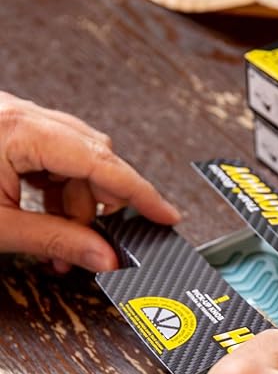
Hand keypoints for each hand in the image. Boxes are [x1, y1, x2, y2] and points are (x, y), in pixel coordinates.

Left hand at [0, 92, 179, 271]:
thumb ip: (56, 241)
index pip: (102, 162)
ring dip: (77, 199)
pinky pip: (50, 153)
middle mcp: (19, 115)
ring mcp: (13, 117)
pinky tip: (46, 211)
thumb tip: (105, 258)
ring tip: (60, 233)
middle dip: (100, 203)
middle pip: (93, 157)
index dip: (141, 193)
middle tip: (96, 239)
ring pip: (74, 157)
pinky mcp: (6, 125)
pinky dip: (56, 186)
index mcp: (18, 130)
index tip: (166, 214)